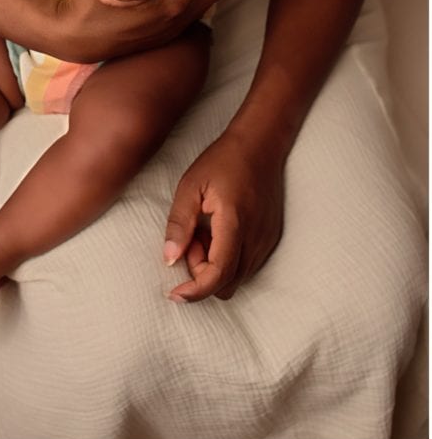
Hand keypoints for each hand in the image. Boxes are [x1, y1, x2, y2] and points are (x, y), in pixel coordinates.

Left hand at [163, 127, 283, 300]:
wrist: (260, 145)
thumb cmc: (222, 161)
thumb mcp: (191, 186)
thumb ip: (179, 223)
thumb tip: (169, 259)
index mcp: (235, 223)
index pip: (218, 275)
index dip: (195, 290)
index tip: (175, 293)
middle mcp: (256, 238)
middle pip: (227, 284)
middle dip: (202, 274)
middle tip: (190, 239)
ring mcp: (267, 240)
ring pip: (238, 278)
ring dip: (215, 267)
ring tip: (204, 232)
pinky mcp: (271, 239)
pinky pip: (247, 266)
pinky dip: (228, 260)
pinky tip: (219, 232)